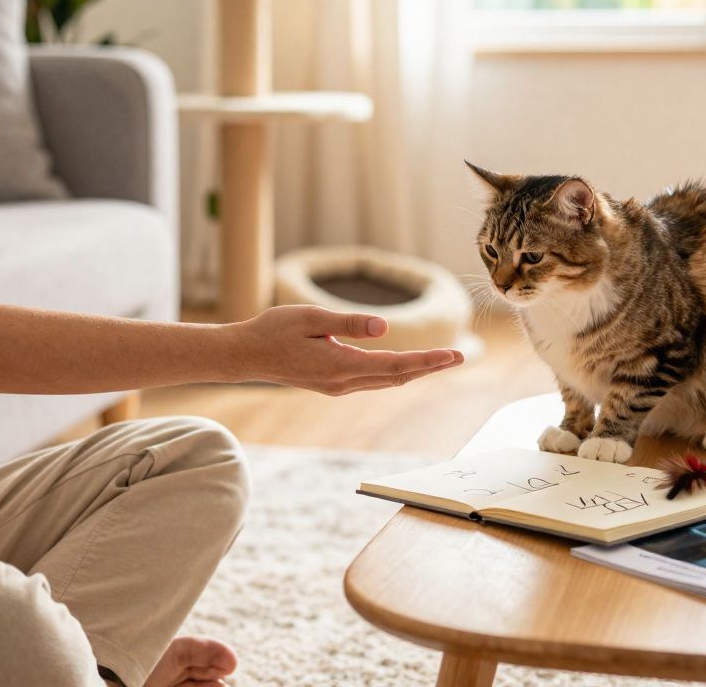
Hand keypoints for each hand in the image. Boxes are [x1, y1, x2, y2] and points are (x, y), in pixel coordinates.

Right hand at [230, 305, 463, 395]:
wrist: (245, 356)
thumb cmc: (273, 331)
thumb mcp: (311, 318)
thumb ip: (348, 324)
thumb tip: (385, 329)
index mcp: (341, 366)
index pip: (396, 365)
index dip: (428, 361)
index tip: (454, 355)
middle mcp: (343, 382)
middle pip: (397, 377)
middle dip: (430, 368)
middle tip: (460, 357)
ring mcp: (337, 386)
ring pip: (386, 381)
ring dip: (414, 372)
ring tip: (440, 362)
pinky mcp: (331, 383)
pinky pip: (372, 380)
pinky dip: (395, 373)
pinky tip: (405, 367)